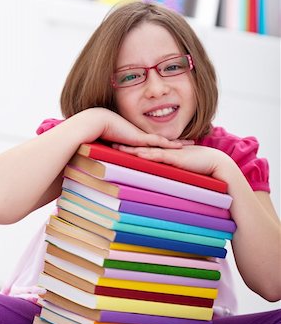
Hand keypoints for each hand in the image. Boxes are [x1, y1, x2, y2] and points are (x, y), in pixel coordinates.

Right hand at [81, 108, 187, 149]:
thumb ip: (114, 147)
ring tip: (191, 145)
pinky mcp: (139, 138)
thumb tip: (111, 153)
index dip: (167, 142)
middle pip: (164, 140)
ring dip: (177, 143)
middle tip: (191, 143)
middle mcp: (142, 136)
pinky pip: (157, 143)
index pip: (155, 141)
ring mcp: (142, 136)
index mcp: (137, 137)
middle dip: (178, 141)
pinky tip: (179, 147)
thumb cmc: (99, 131)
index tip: (177, 143)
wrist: (96, 122)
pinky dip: (168, 145)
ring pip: (164, 141)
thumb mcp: (110, 141)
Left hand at [112, 144, 231, 178]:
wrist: (215, 163)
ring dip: (132, 148)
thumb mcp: (178, 170)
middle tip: (108, 142)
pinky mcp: (175, 158)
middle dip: (125, 145)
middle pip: (140, 147)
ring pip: (146, 150)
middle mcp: (164, 151)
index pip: (142, 149)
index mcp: (163, 154)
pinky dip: (148, 155)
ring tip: (116, 147)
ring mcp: (169, 153)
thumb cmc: (198, 167)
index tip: (114, 147)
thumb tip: (157, 180)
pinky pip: (159, 156)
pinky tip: (138, 154)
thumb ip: (167, 172)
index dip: (128, 147)